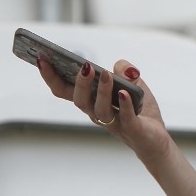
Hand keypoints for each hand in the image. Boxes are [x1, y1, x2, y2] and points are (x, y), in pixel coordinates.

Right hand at [37, 58, 171, 159]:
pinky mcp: (132, 129)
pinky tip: (125, 92)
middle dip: (80, 83)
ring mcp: (114, 123)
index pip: (65, 89)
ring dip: (102, 91)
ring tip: (106, 74)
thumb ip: (124, 70)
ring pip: (100, 110)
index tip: (40, 58)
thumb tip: (119, 67)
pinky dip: (124, 105)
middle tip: (84, 66)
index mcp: (91, 100)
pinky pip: (125, 118)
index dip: (50, 76)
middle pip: (80, 100)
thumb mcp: (133, 82)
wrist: (154, 137)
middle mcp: (97, 112)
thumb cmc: (137, 108)